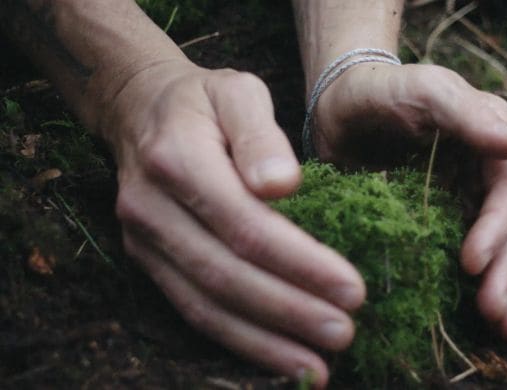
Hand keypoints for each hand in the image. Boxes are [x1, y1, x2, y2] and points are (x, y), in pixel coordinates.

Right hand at [102, 59, 364, 387]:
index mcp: (177, 159)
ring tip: (318, 367)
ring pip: (206, 306)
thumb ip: (260, 134)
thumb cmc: (204, 102)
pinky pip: (193, 312)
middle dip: (290, 310)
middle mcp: (151, 208)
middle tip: (345, 332)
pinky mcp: (148, 264)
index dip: (299, 262)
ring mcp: (144, 242)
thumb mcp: (238, 92)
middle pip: (226, 274)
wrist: (139, 112)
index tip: (351, 288)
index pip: (245, 224)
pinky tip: (279, 359)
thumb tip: (282, 185)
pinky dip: (239, 341)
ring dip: (265, 342)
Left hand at [314, 63, 506, 339]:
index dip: (497, 230)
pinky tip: (487, 321)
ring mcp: (471, 201)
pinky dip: (486, 286)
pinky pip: (477, 257)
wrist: (342, 105)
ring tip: (503, 328)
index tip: (472, 264)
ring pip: (504, 249)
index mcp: (495, 141)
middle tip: (494, 314)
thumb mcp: (424, 91)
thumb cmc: (382, 91)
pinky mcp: (446, 223)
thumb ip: (468, 115)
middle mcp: (491, 175)